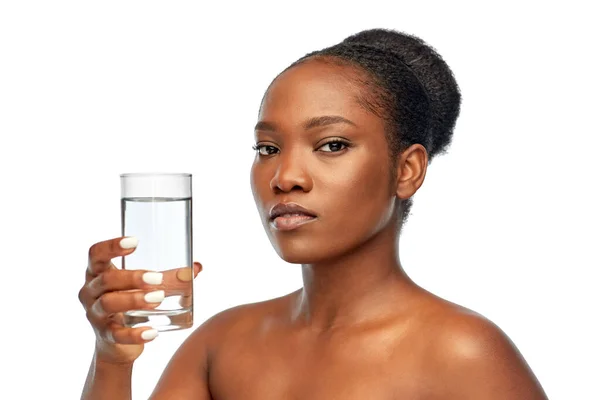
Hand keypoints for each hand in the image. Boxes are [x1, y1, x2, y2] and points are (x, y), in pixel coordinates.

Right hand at [78, 236, 201, 364]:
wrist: (117, 344)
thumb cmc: (129, 304)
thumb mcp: (144, 287)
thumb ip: (169, 277)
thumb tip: (196, 267)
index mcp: (98, 273)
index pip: (96, 254)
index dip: (111, 246)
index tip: (135, 242)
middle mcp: (91, 292)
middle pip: (106, 279)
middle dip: (132, 277)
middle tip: (157, 278)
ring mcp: (95, 315)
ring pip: (108, 303)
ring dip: (134, 300)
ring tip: (159, 298)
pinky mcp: (105, 336)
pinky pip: (117, 335)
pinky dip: (135, 334)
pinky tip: (153, 332)